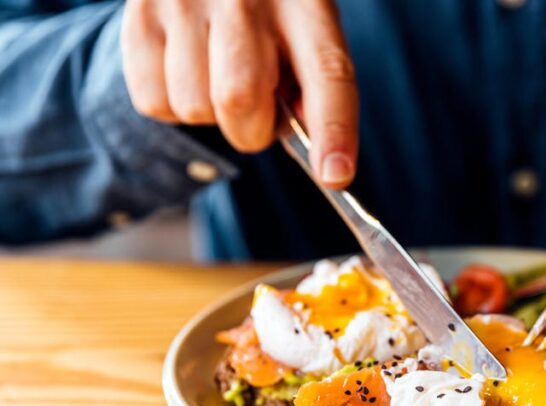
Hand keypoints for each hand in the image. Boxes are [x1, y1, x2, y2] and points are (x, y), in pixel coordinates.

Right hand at [121, 0, 357, 187]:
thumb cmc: (270, 9)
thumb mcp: (307, 31)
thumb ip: (314, 87)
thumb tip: (316, 154)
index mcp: (304, 1)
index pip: (327, 73)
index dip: (334, 131)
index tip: (334, 176)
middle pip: (240, 99)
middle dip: (251, 130)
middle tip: (257, 114)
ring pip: (193, 107)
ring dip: (210, 114)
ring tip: (218, 74)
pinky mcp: (140, 13)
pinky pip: (153, 100)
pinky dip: (172, 104)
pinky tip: (187, 69)